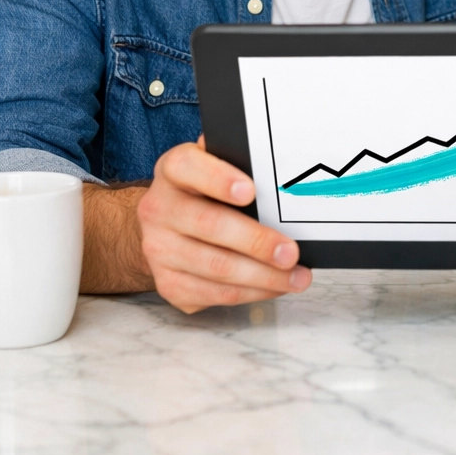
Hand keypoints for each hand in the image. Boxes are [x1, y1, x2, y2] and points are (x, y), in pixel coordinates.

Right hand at [137, 136, 311, 312]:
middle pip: (209, 225)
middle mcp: (159, 208)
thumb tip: (282, 170)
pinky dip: (251, 292)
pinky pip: (213, 293)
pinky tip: (275, 286)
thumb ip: (240, 161)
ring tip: (296, 276)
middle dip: (256, 241)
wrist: (166, 222)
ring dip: (262, 276)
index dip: (218, 179)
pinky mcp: (168, 283)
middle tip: (290, 252)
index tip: (250, 191)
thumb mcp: (216, 164)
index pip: (187, 167)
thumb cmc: (204, 189)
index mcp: (173, 170)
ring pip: (215, 267)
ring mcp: (159, 249)